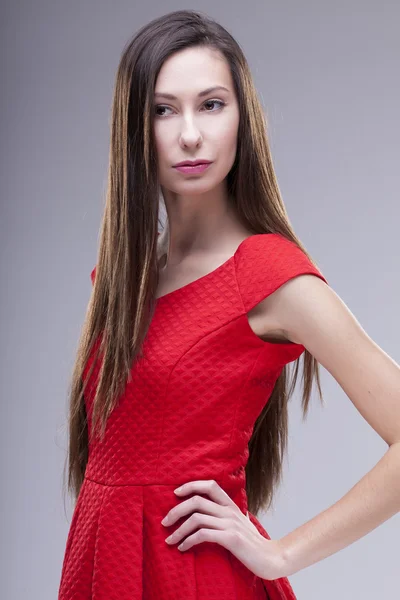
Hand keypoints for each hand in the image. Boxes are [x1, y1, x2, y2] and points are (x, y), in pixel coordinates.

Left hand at [161, 479, 284, 580]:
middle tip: (164, 522)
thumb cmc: (253, 541)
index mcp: (231, 504)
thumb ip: (229, 513)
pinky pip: (203, 534)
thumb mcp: (241, 522)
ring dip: (178, 530)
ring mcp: (230, 524)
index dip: (191, 485)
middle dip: (176, 510)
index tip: (175, 494)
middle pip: (197, 501)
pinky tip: (182, 548)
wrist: (270, 558)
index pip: (210, 485)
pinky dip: (188, 540)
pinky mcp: (230, 538)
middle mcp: (229, 511)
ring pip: (196, 518)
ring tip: (170, 540)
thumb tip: (218, 505)